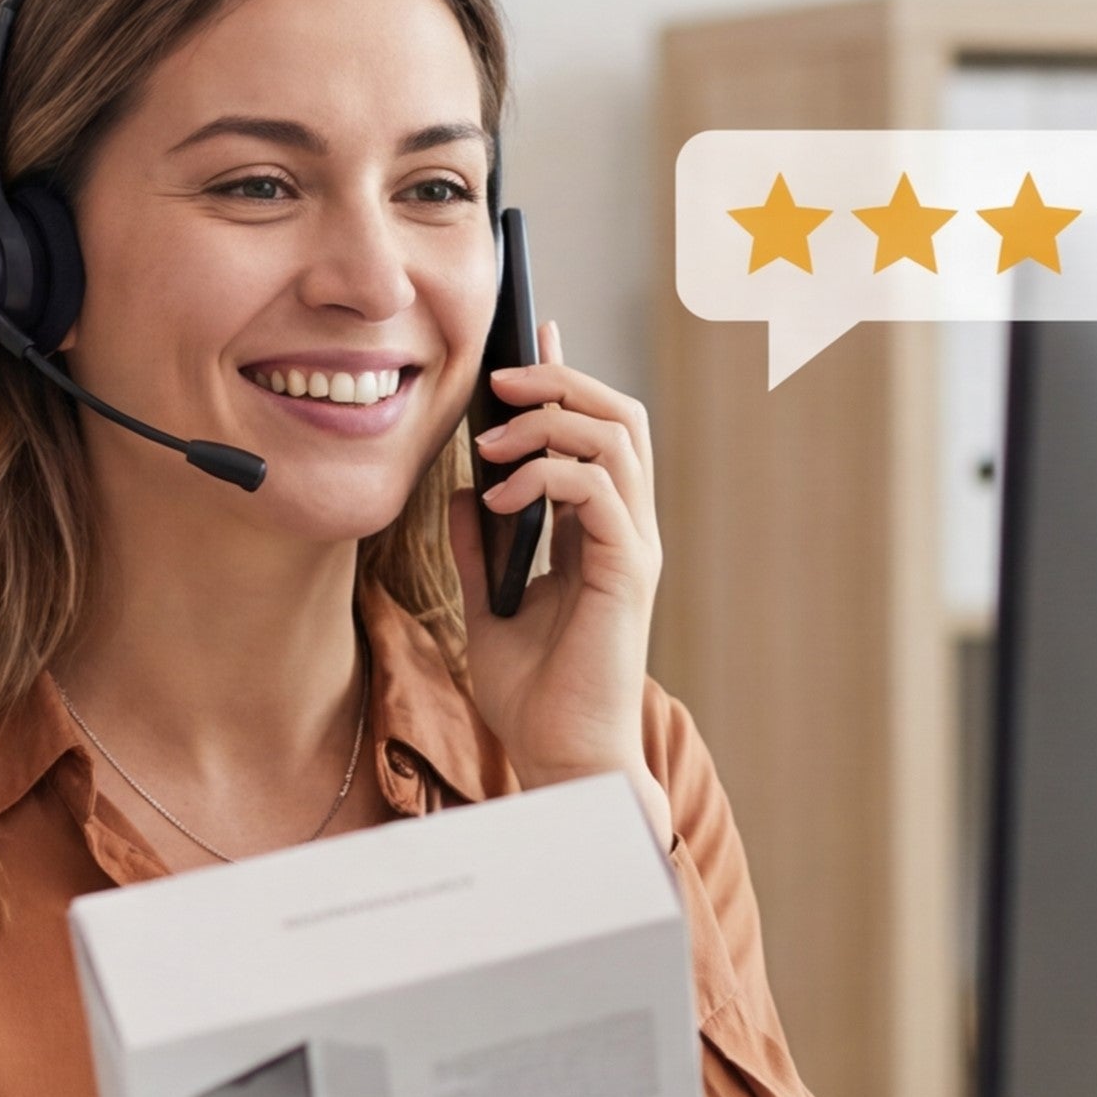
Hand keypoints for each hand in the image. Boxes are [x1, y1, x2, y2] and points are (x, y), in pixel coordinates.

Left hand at [447, 320, 671, 847]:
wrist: (558, 757)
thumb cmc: (535, 695)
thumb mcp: (487, 604)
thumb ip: (479, 545)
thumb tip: (462, 491)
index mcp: (600, 532)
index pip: (597, 431)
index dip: (565, 377)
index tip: (525, 340)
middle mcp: (627, 530)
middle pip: (619, 415)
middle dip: (560, 379)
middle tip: (500, 378)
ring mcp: (633, 548)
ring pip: (618, 437)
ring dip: (550, 422)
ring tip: (494, 444)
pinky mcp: (628, 572)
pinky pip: (599, 489)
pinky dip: (548, 477)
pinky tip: (503, 498)